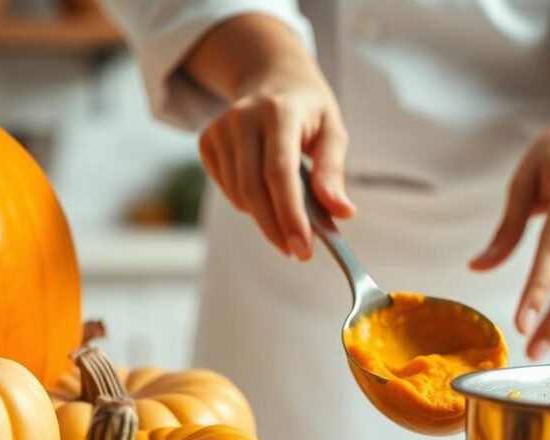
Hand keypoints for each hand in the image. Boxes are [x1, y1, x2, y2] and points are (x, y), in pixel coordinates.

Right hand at [198, 67, 353, 260]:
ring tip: (290, 219)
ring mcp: (219, 129)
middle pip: (254, 189)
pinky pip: (229, 191)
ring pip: (240, 195)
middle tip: (299, 253)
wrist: (270, 77)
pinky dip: (250, 204)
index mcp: (279, 112)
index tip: (303, 248)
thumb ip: (333, 172)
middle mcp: (243, 118)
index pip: (279, 172)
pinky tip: (267, 194)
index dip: (289, 214)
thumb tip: (342, 212)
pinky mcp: (206, 142)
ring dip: (266, 219)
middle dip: (277, 229)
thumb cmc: (308, 110)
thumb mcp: (332, 131)